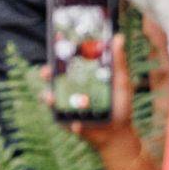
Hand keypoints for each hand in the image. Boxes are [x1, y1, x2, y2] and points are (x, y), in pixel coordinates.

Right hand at [39, 33, 135, 150]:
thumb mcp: (121, 82)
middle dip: (47, 71)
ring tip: (52, 98)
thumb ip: (118, 61)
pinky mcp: (64, 119)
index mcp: (82, 75)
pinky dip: (69, 121)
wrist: (117, 133)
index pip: (67, 59)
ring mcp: (65, 103)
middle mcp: (70, 87)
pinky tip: (78, 123)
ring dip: (48, 96)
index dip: (60, 48)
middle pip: (52, 75)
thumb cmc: (120, 106)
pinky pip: (59, 118)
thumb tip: (118, 37)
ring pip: (48, 95)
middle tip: (49, 71)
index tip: (57, 37)